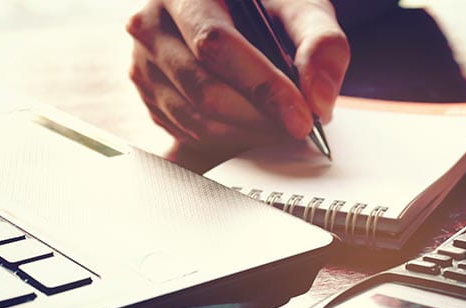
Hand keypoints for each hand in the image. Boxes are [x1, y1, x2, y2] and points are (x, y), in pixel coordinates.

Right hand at [126, 0, 349, 153]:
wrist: (240, 17)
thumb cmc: (270, 11)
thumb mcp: (303, 10)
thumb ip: (322, 44)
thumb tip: (319, 99)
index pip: (217, 44)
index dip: (263, 87)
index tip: (302, 118)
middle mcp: (152, 22)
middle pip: (205, 89)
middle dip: (261, 118)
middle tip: (299, 126)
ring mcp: (144, 61)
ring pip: (197, 119)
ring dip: (249, 133)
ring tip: (281, 124)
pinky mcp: (148, 94)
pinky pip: (189, 132)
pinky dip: (230, 138)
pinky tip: (255, 124)